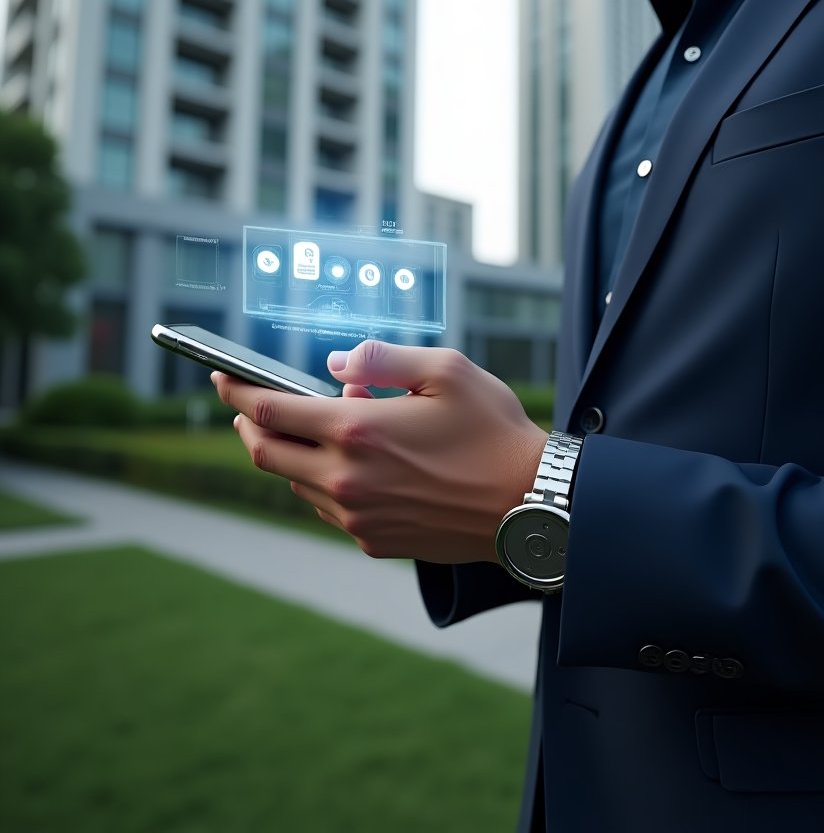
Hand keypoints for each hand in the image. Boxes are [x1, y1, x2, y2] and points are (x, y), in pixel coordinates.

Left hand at [211, 341, 547, 563]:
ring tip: (315, 428)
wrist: (528, 505)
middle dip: (248, 424)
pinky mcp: (373, 540)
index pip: (271, 410)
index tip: (221, 374)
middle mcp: (346, 478)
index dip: (238, 390)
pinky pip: (327, 508)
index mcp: (358, 430)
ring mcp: (357, 515)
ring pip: (295, 483)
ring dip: (290, 453)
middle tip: (247, 405)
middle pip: (265, 453)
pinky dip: (323, 482)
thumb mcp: (446, 371)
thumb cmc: (493, 431)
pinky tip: (349, 465)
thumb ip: (382, 358)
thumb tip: (334, 365)